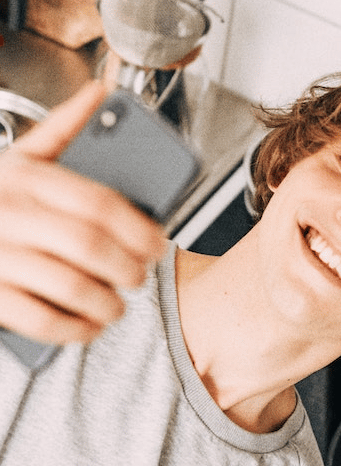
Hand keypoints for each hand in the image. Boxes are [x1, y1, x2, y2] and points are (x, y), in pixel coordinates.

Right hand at [0, 81, 166, 344]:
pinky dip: (76, 328)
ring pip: (73, 287)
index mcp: (25, 178)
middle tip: (137, 277)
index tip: (158, 244)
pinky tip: (88, 324)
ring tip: (116, 305)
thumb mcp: (16, 159)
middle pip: (92, 248)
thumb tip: (100, 95)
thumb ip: (60, 130)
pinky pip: (44, 320)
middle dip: (129, 269)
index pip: (99, 204)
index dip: (140, 230)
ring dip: (108, 304)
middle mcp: (9, 213)